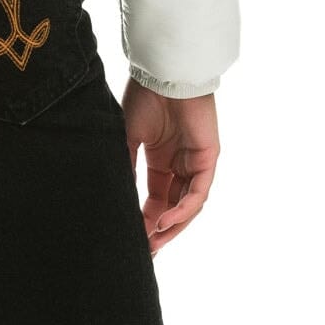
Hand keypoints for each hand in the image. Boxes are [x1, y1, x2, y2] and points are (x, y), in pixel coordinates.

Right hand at [121, 76, 219, 255]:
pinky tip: (165, 221)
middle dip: (160, 231)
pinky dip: (183, 210)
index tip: (133, 239)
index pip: (156, 199)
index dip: (145, 220)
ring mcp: (196, 163)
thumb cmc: (145, 97)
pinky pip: (198, 193)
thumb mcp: (128, 137)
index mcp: (161, 160)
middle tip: (146, 251)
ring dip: (172, 226)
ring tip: (154, 242)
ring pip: (188, 206)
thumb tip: (116, 196)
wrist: (163, 73)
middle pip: (174, 208)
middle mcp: (180, 165)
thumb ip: (126, 166)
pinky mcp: (208, 160)